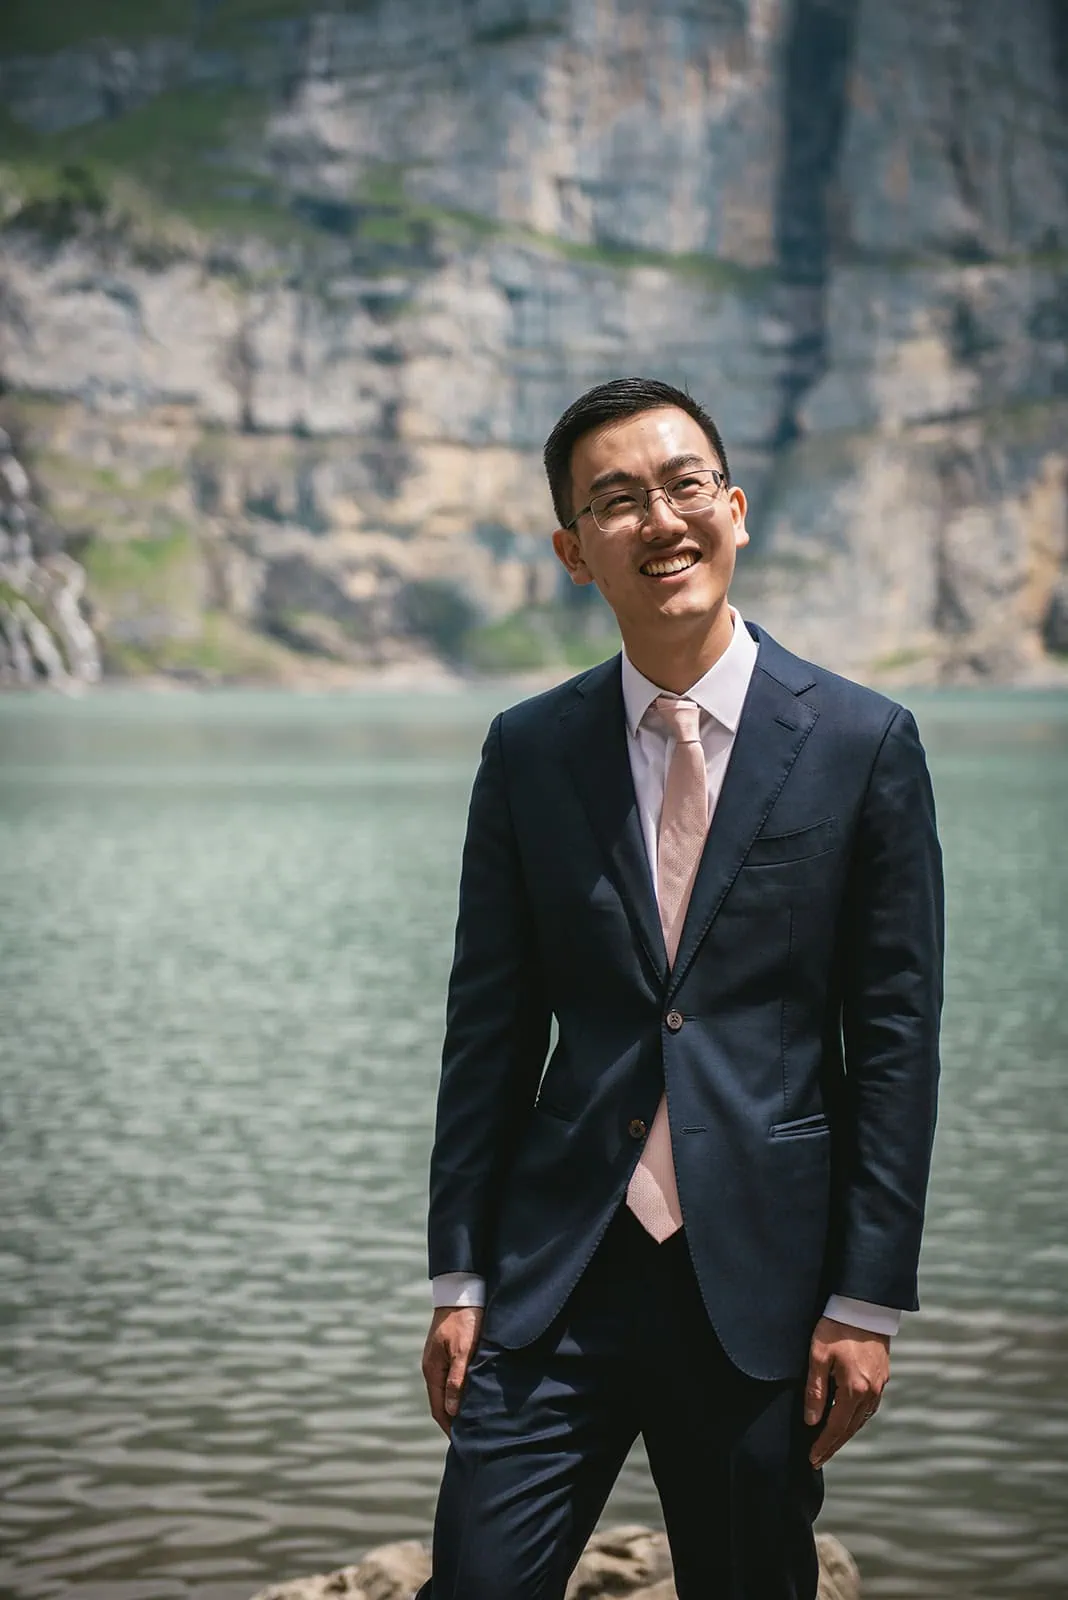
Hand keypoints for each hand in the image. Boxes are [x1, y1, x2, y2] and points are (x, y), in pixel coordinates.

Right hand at [421, 1306, 483, 1436]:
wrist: (463, 1291)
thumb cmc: (465, 1319)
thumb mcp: (462, 1350)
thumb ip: (456, 1379)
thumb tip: (450, 1409)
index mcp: (432, 1369)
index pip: (437, 1407)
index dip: (449, 1426)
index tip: (461, 1443)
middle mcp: (433, 1367)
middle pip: (441, 1401)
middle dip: (453, 1419)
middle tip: (470, 1436)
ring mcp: (440, 1359)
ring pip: (447, 1390)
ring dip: (458, 1405)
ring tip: (474, 1420)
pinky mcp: (449, 1351)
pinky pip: (452, 1378)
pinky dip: (460, 1391)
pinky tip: (473, 1395)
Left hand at [804, 1315, 889, 1468]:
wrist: (863, 1306)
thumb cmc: (836, 1327)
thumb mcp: (818, 1356)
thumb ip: (815, 1390)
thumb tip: (811, 1421)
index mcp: (855, 1389)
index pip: (837, 1427)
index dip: (823, 1444)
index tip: (812, 1458)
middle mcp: (871, 1392)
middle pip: (851, 1428)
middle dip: (833, 1444)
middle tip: (818, 1458)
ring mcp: (880, 1385)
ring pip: (862, 1419)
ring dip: (846, 1433)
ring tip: (829, 1442)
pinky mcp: (882, 1376)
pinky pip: (869, 1407)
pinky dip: (856, 1418)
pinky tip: (847, 1419)